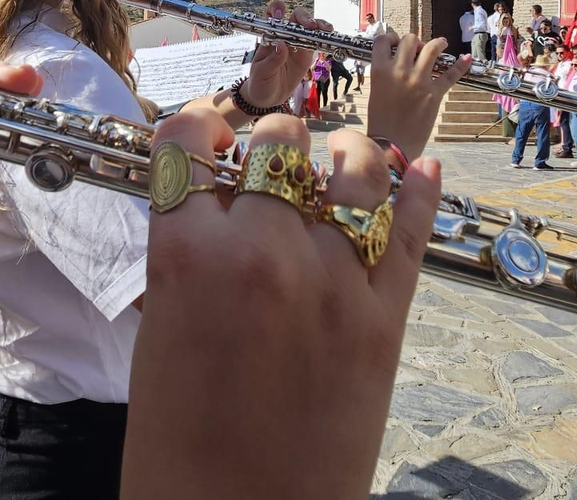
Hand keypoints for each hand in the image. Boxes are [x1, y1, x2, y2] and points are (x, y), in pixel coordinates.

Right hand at [124, 111, 440, 498]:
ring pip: (354, 166)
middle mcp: (262, 252)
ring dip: (343, 154)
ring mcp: (332, 281)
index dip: (198, 127)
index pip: (190, 140)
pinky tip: (417, 170)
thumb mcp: (158, 333)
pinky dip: (417, 190)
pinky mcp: (384, 318)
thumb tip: (214, 208)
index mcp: (186, 256)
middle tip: (270, 167)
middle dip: (271, 145)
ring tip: (338, 161)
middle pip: (278, 142)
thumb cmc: (181, 449)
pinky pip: (411, 229)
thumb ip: (188, 259)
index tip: (208, 136)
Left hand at [239, 1, 328, 108]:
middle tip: (310, 25)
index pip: (272, 15)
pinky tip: (328, 39)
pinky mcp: (306, 56)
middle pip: (296, 18)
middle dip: (304, 17)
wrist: (267, 99)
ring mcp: (296, 45)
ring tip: (325, 29)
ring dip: (318, 25)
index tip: (281, 14)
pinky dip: (323, 39)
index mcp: (269, 36)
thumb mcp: (262, 72)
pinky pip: (315, 43)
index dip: (277, 10)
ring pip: (309, 28)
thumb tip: (282, 45)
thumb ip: (272, 60)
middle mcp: (284, 37)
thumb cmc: (259, 82)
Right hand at [367, 29, 468, 160]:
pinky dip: (461, 65)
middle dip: (415, 42)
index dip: (391, 38)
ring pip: (431, 49)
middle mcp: (399, 71)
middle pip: (410, 40)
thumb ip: (384, 75)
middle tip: (418, 49)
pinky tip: (466, 58)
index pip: (383, 41)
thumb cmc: (380, 123)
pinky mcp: (434, 93)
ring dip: (438, 43)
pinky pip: (451, 74)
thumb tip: (397, 62)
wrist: (391, 145)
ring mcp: (418, 81)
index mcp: (379, 71)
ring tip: (442, 43)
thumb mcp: (375, 92)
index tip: (396, 42)